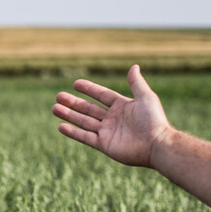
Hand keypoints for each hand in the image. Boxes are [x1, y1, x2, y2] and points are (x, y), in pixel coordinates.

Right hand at [52, 65, 170, 167]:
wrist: (156, 145)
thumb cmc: (154, 120)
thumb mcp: (146, 97)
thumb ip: (136, 83)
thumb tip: (134, 66)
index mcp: (122, 107)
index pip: (102, 95)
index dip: (89, 89)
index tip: (75, 84)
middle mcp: (113, 119)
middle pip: (88, 109)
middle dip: (73, 103)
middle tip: (58, 96)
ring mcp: (107, 132)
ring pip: (84, 122)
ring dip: (69, 115)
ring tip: (54, 108)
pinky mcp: (104, 145)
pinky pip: (85, 137)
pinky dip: (73, 132)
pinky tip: (61, 126)